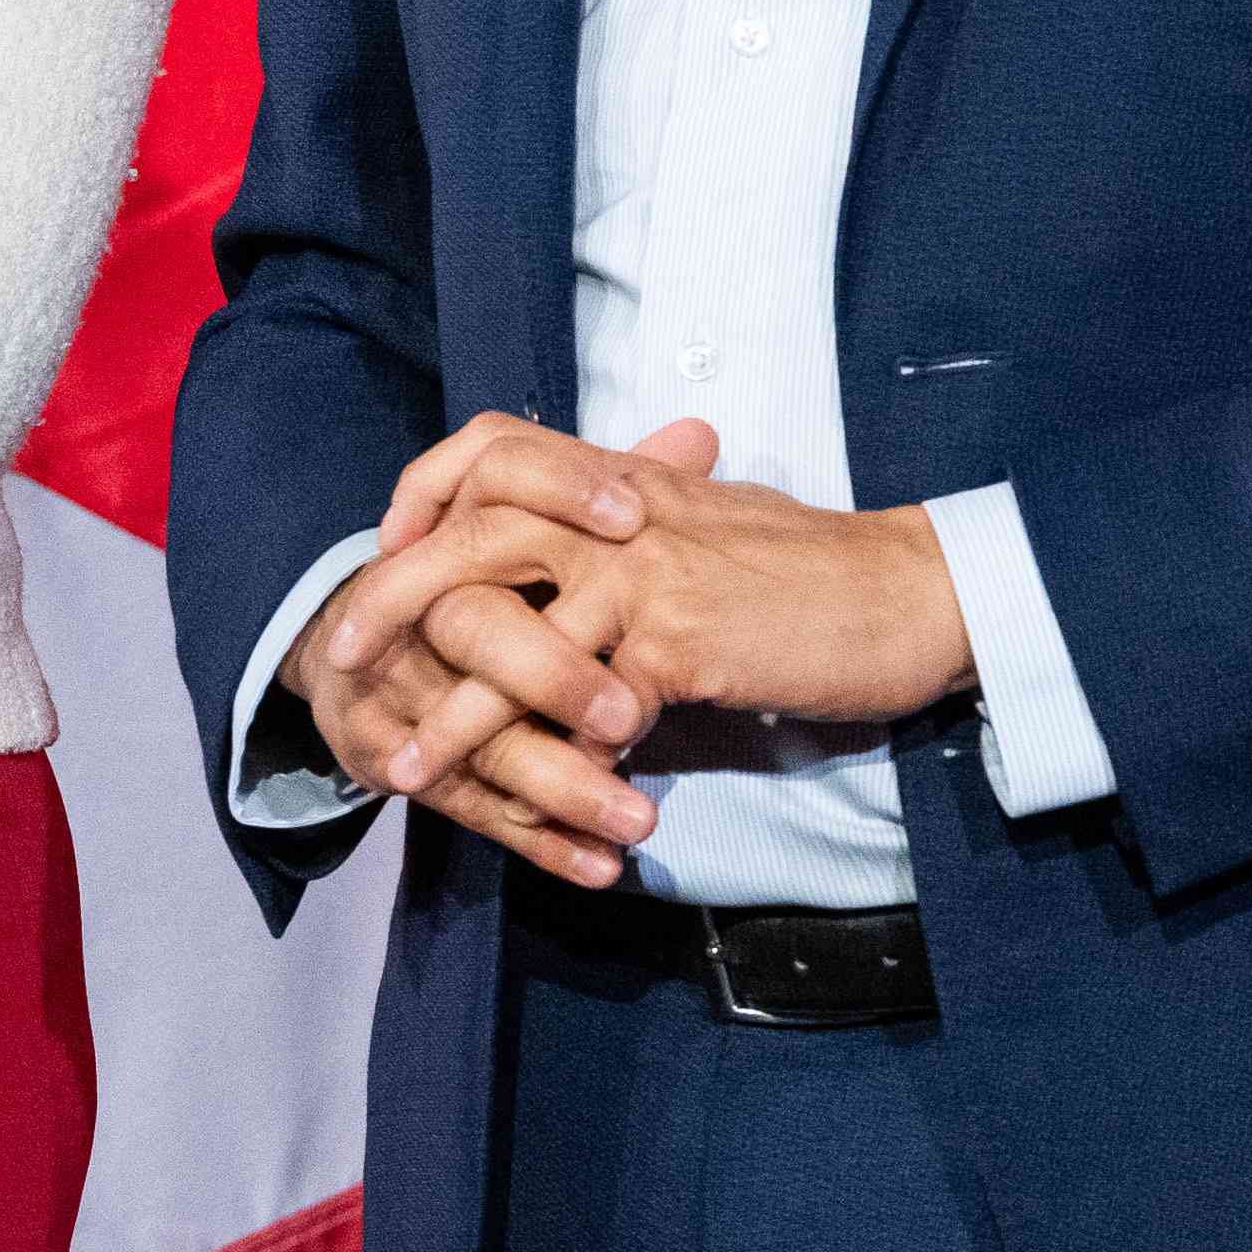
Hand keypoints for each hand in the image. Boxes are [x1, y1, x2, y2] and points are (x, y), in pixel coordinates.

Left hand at [298, 415, 978, 890]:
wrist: (914, 595)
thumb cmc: (815, 572)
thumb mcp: (709, 525)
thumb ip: (636, 524)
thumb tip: (576, 541)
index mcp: (623, 478)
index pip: (492, 449)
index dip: (423, 496)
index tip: (383, 548)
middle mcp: (623, 512)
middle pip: (469, 533)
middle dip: (389, 598)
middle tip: (337, 655)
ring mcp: (650, 574)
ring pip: (512, 630)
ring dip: (450, 709)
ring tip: (402, 767)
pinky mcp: (685, 642)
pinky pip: (592, 708)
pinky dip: (554, 759)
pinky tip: (529, 802)